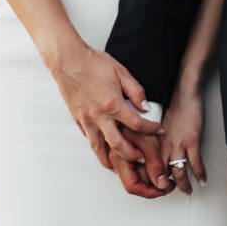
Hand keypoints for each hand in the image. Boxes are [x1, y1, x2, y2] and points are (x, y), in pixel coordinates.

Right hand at [50, 41, 170, 190]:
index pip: (137, 125)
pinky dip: (97, 147)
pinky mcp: (77, 120)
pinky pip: (88, 139)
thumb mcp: (121, 72)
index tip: (159, 130)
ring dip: (111, 160)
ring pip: (99, 149)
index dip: (152, 129)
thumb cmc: (92, 63)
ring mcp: (86, 120)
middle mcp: (99, 117)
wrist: (67, 60)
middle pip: (119, 146)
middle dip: (133, 155)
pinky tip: (103, 148)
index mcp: (113, 105)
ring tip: (119, 165)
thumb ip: (136, 91)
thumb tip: (145, 106)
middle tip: (141, 158)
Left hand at [157, 79, 207, 193]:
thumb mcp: (157, 128)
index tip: (155, 187)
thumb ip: (155, 143)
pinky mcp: (192, 141)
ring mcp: (177, 144)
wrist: (184, 94)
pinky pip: (196, 164)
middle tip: (170, 193)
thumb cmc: (172, 108)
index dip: (151, 180)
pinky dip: (200, 174)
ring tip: (187, 190)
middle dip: (165, 187)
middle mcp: (162, 145)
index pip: (147, 167)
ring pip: (178, 173)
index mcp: (152, 142)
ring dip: (183, 185)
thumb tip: (156, 156)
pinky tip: (202, 180)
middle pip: (161, 174)